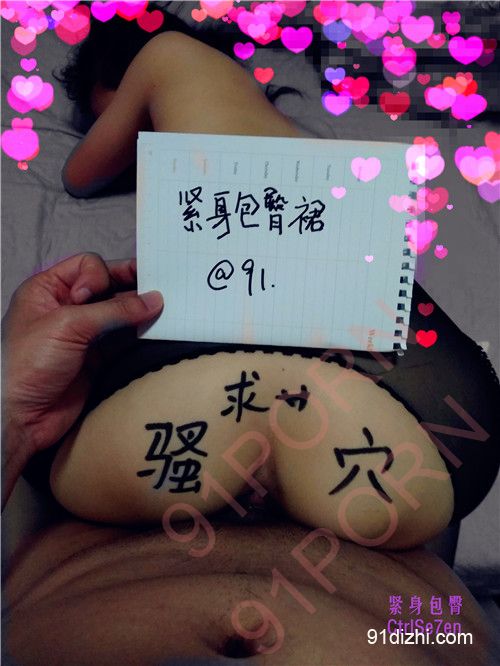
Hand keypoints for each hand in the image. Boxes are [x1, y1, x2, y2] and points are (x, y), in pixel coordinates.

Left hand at [2, 253, 162, 506]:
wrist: (22, 416)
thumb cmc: (29, 363)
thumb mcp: (68, 325)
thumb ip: (114, 310)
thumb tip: (154, 300)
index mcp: (49, 289)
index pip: (88, 266)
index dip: (100, 277)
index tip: (94, 296)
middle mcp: (67, 306)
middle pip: (108, 286)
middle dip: (131, 288)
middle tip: (159, 290)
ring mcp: (84, 333)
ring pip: (120, 313)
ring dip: (140, 312)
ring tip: (164, 310)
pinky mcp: (97, 357)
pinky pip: (124, 339)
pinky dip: (140, 334)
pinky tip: (156, 329)